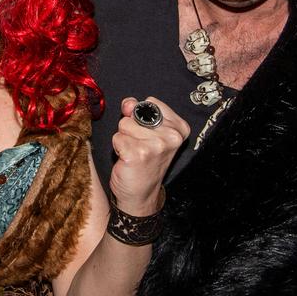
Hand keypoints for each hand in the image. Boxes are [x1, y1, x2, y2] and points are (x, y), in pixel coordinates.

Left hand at [108, 97, 188, 215]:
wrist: (141, 194)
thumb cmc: (145, 161)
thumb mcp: (148, 131)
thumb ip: (139, 111)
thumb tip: (128, 103)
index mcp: (179, 127)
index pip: (150, 103)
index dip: (141, 117)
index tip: (147, 135)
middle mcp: (171, 136)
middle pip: (135, 113)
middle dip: (131, 128)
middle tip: (140, 147)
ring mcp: (156, 145)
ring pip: (124, 125)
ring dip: (124, 139)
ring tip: (134, 153)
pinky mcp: (137, 154)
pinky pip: (117, 138)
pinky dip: (118, 148)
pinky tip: (128, 160)